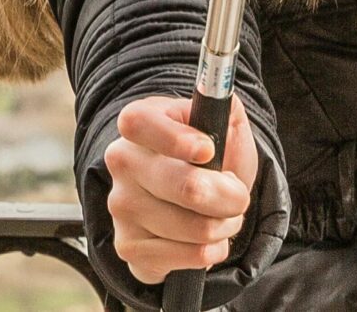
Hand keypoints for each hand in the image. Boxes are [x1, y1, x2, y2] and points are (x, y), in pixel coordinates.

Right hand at [101, 95, 257, 284]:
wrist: (189, 200)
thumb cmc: (208, 158)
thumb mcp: (222, 128)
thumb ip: (226, 109)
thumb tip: (226, 99)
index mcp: (138, 122)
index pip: (141, 124)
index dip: (178, 140)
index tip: (208, 150)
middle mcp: (122, 162)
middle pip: (188, 188)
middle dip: (231, 197)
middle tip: (236, 195)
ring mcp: (120, 206)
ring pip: (197, 228)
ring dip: (224, 226)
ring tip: (219, 216)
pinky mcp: (128, 246)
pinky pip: (190, 258)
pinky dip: (211, 252)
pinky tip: (203, 239)